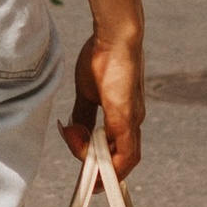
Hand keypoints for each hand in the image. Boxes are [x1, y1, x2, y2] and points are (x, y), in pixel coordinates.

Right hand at [65, 23, 144, 178]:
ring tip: (81, 162)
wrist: (115, 36)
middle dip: (98, 170)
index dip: (100, 162)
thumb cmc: (103, 56)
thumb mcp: (86, 91)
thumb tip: (73, 130)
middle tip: (78, 166)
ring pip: (124, 160)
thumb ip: (82, 114)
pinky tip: (93, 164)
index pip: (114, 149)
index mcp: (123, 115)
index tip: (82, 166)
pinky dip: (112, 164)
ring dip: (102, 168)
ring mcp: (132, 121)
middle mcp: (133, 121)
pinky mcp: (127, 118)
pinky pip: (125, 153)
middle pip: (120, 159)